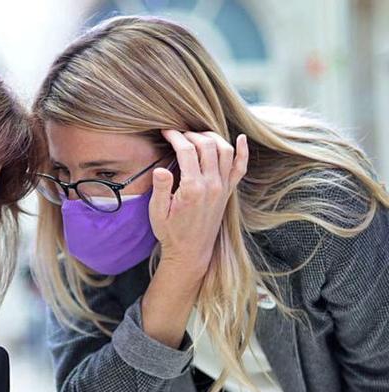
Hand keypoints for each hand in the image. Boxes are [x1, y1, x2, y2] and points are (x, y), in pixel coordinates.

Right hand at [150, 129, 247, 276]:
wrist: (191, 251)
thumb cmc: (171, 232)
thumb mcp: (158, 213)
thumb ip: (161, 189)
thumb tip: (160, 169)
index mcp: (193, 188)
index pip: (186, 151)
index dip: (175, 137)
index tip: (166, 131)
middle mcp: (212, 185)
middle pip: (207, 146)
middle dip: (191, 134)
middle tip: (179, 134)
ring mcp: (223, 188)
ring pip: (225, 151)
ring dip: (212, 137)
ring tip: (198, 135)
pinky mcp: (228, 192)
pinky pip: (240, 167)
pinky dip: (242, 151)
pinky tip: (240, 138)